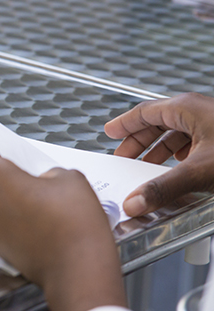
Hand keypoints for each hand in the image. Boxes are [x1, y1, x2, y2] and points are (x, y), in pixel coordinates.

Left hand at [0, 152, 126, 310]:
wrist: (77, 269)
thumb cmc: (72, 219)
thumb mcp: (68, 178)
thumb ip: (46, 172)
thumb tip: (41, 181)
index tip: (12, 164)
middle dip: (4, 184)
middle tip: (32, 188)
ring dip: (8, 206)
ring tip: (38, 211)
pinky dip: (11, 226)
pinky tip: (36, 229)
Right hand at [104, 92, 213, 216]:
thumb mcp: (201, 173)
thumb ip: (164, 188)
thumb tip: (136, 202)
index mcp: (187, 108)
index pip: (144, 112)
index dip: (124, 124)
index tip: (110, 131)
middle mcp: (199, 111)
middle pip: (159, 121)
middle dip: (139, 140)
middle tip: (123, 154)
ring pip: (178, 131)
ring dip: (160, 148)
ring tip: (149, 165)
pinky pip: (195, 140)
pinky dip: (181, 154)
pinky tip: (182, 169)